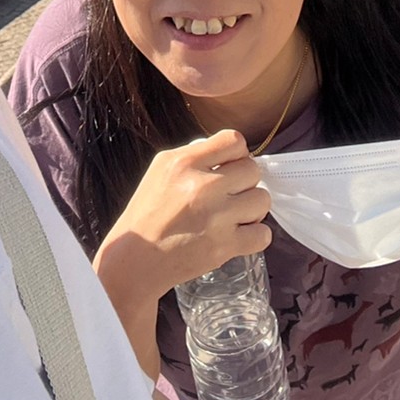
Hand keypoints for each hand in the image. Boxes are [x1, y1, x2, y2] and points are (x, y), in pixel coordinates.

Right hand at [93, 129, 269, 376]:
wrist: (136, 259)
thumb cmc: (147, 212)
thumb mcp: (161, 168)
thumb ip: (193, 155)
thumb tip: (225, 151)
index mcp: (186, 162)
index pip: (235, 141)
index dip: (236, 153)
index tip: (229, 167)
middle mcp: (204, 186)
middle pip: (253, 170)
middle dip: (245, 181)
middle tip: (231, 194)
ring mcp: (217, 217)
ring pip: (262, 200)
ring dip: (252, 208)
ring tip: (236, 215)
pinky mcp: (225, 246)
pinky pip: (263, 234)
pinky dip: (255, 236)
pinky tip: (240, 235)